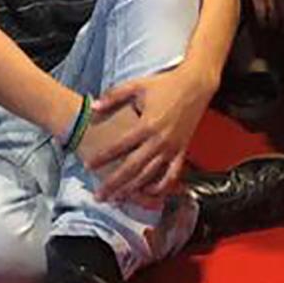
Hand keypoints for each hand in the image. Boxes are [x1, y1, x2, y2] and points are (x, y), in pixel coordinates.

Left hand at [89, 63, 212, 202]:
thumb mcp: (137, 85)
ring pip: (149, 176)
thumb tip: (93, 106)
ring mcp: (172, 148)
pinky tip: (149, 193)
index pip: (119, 146)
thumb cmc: (166, 83)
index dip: (102, 157)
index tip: (88, 165)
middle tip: (99, 195)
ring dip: (132, 189)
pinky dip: (161, 187)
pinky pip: (172, 175)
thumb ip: (114, 96)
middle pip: (132, 168)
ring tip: (118, 199)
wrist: (196, 84)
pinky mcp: (182, 151)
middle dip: (114, 184)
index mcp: (147, 124)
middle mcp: (159, 140)